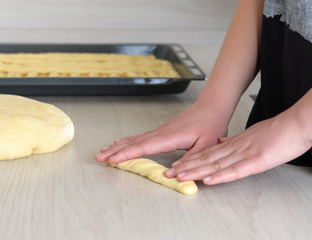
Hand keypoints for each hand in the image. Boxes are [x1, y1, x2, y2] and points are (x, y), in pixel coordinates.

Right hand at [95, 103, 228, 163]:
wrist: (212, 106)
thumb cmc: (211, 124)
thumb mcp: (206, 145)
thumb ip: (190, 160)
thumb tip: (171, 174)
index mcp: (171, 136)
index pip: (145, 147)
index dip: (127, 154)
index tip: (113, 160)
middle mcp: (162, 132)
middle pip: (134, 142)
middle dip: (116, 150)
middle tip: (99, 157)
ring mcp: (161, 129)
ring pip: (135, 138)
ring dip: (119, 145)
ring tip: (104, 150)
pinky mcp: (162, 130)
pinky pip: (141, 136)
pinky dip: (128, 140)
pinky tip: (121, 141)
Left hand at [165, 113, 311, 184]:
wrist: (296, 123)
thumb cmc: (278, 131)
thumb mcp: (252, 135)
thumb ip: (235, 141)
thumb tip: (221, 143)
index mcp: (234, 143)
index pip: (208, 153)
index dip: (191, 160)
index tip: (177, 164)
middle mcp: (235, 148)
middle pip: (206, 159)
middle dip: (186, 167)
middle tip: (169, 172)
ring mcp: (245, 154)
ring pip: (216, 165)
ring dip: (196, 171)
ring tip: (180, 176)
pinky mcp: (256, 161)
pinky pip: (235, 171)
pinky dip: (220, 176)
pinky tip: (208, 180)